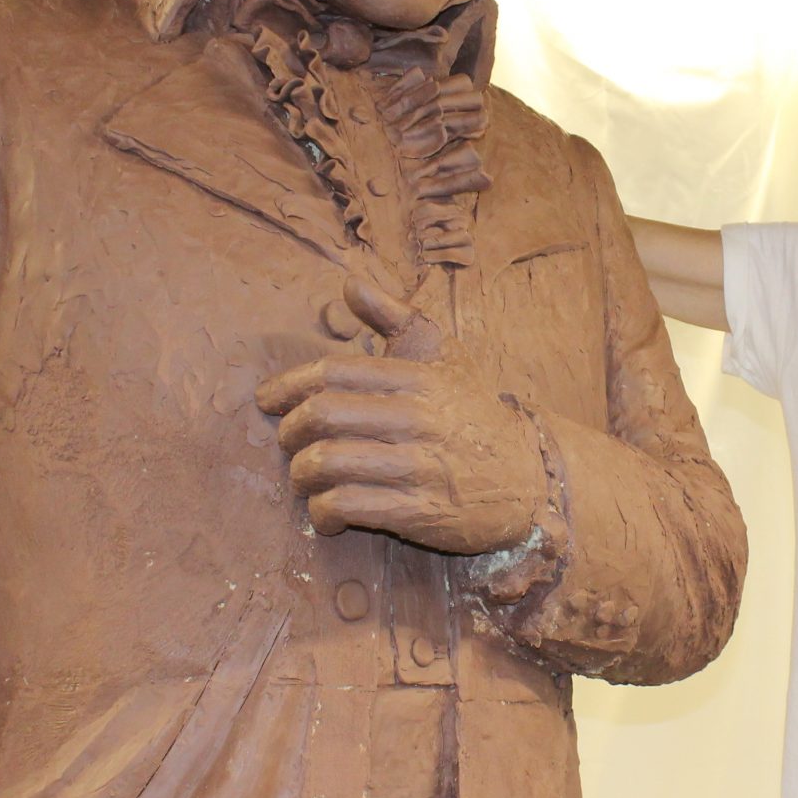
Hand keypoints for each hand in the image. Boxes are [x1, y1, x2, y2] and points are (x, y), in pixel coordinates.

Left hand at [255, 279, 542, 555]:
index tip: (266, 400)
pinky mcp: (419, 511)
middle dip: (289, 432)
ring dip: (302, 476)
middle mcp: (415, 417)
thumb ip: (396, 317)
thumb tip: (350, 283)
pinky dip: (323, 513)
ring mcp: (417, 466)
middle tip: (288, 443)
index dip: (288, 385)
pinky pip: (347, 506)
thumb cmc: (474, 412)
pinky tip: (327, 513)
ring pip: (327, 463)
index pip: (333, 372)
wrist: (530, 477)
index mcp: (416, 376)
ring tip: (307, 480)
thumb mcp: (445, 355)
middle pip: (321, 416)